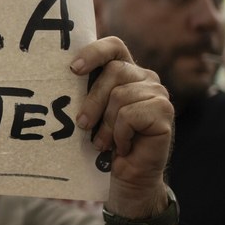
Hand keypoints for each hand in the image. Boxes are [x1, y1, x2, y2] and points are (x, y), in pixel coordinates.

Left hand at [69, 37, 173, 216]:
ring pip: (120, 96)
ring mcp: (158, 94)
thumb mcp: (91, 114)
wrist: (128, 178)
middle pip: (114, 71)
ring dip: (106, 125)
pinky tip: (123, 146)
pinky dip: (120, 134)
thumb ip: (85, 93)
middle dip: (92, 101)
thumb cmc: (105, 144)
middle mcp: (146, 79)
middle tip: (82, 125)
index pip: (114, 47)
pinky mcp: (164, 112)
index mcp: (127, 73)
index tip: (73, 69)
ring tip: (104, 142)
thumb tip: (59, 78)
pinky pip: (130, 115)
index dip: (94, 52)